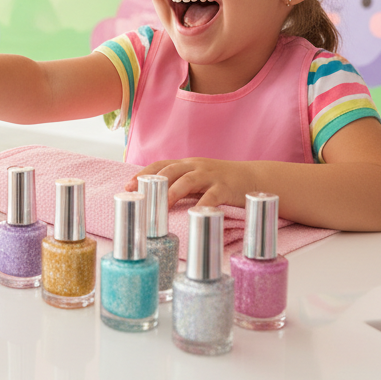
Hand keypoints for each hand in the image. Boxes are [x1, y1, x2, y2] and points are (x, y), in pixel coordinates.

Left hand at [124, 158, 253, 207]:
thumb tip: (152, 200)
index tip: (127, 187)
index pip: (160, 165)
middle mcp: (196, 166)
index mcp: (186, 164)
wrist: (254, 178)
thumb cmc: (220, 183)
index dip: (142, 175)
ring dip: (172, 192)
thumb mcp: (197, 180)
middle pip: (170, 170)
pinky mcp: (225, 187)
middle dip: (152, 183)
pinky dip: (202, 205)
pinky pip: (212, 196)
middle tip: (139, 197)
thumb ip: (178, 186)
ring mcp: (211, 176)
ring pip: (187, 180)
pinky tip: (195, 215)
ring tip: (162, 206)